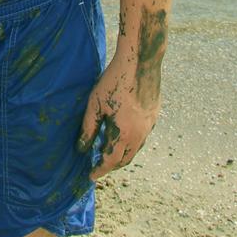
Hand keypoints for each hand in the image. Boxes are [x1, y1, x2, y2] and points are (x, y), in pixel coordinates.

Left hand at [77, 59, 159, 180]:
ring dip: (123, 153)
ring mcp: (150, 125)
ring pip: (136, 148)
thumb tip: (81, 148)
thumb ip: (88, 129)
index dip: (100, 170)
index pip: (111, 161)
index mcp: (125, 134)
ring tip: (109, 147)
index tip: (91, 175)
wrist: (141, 61)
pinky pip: (143, 135)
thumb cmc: (114, 81)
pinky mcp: (154, 114)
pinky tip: (124, 131)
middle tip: (99, 163)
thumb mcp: (95, 104)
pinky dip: (132, 140)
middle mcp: (140, 134)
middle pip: (126, 158)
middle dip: (112, 164)